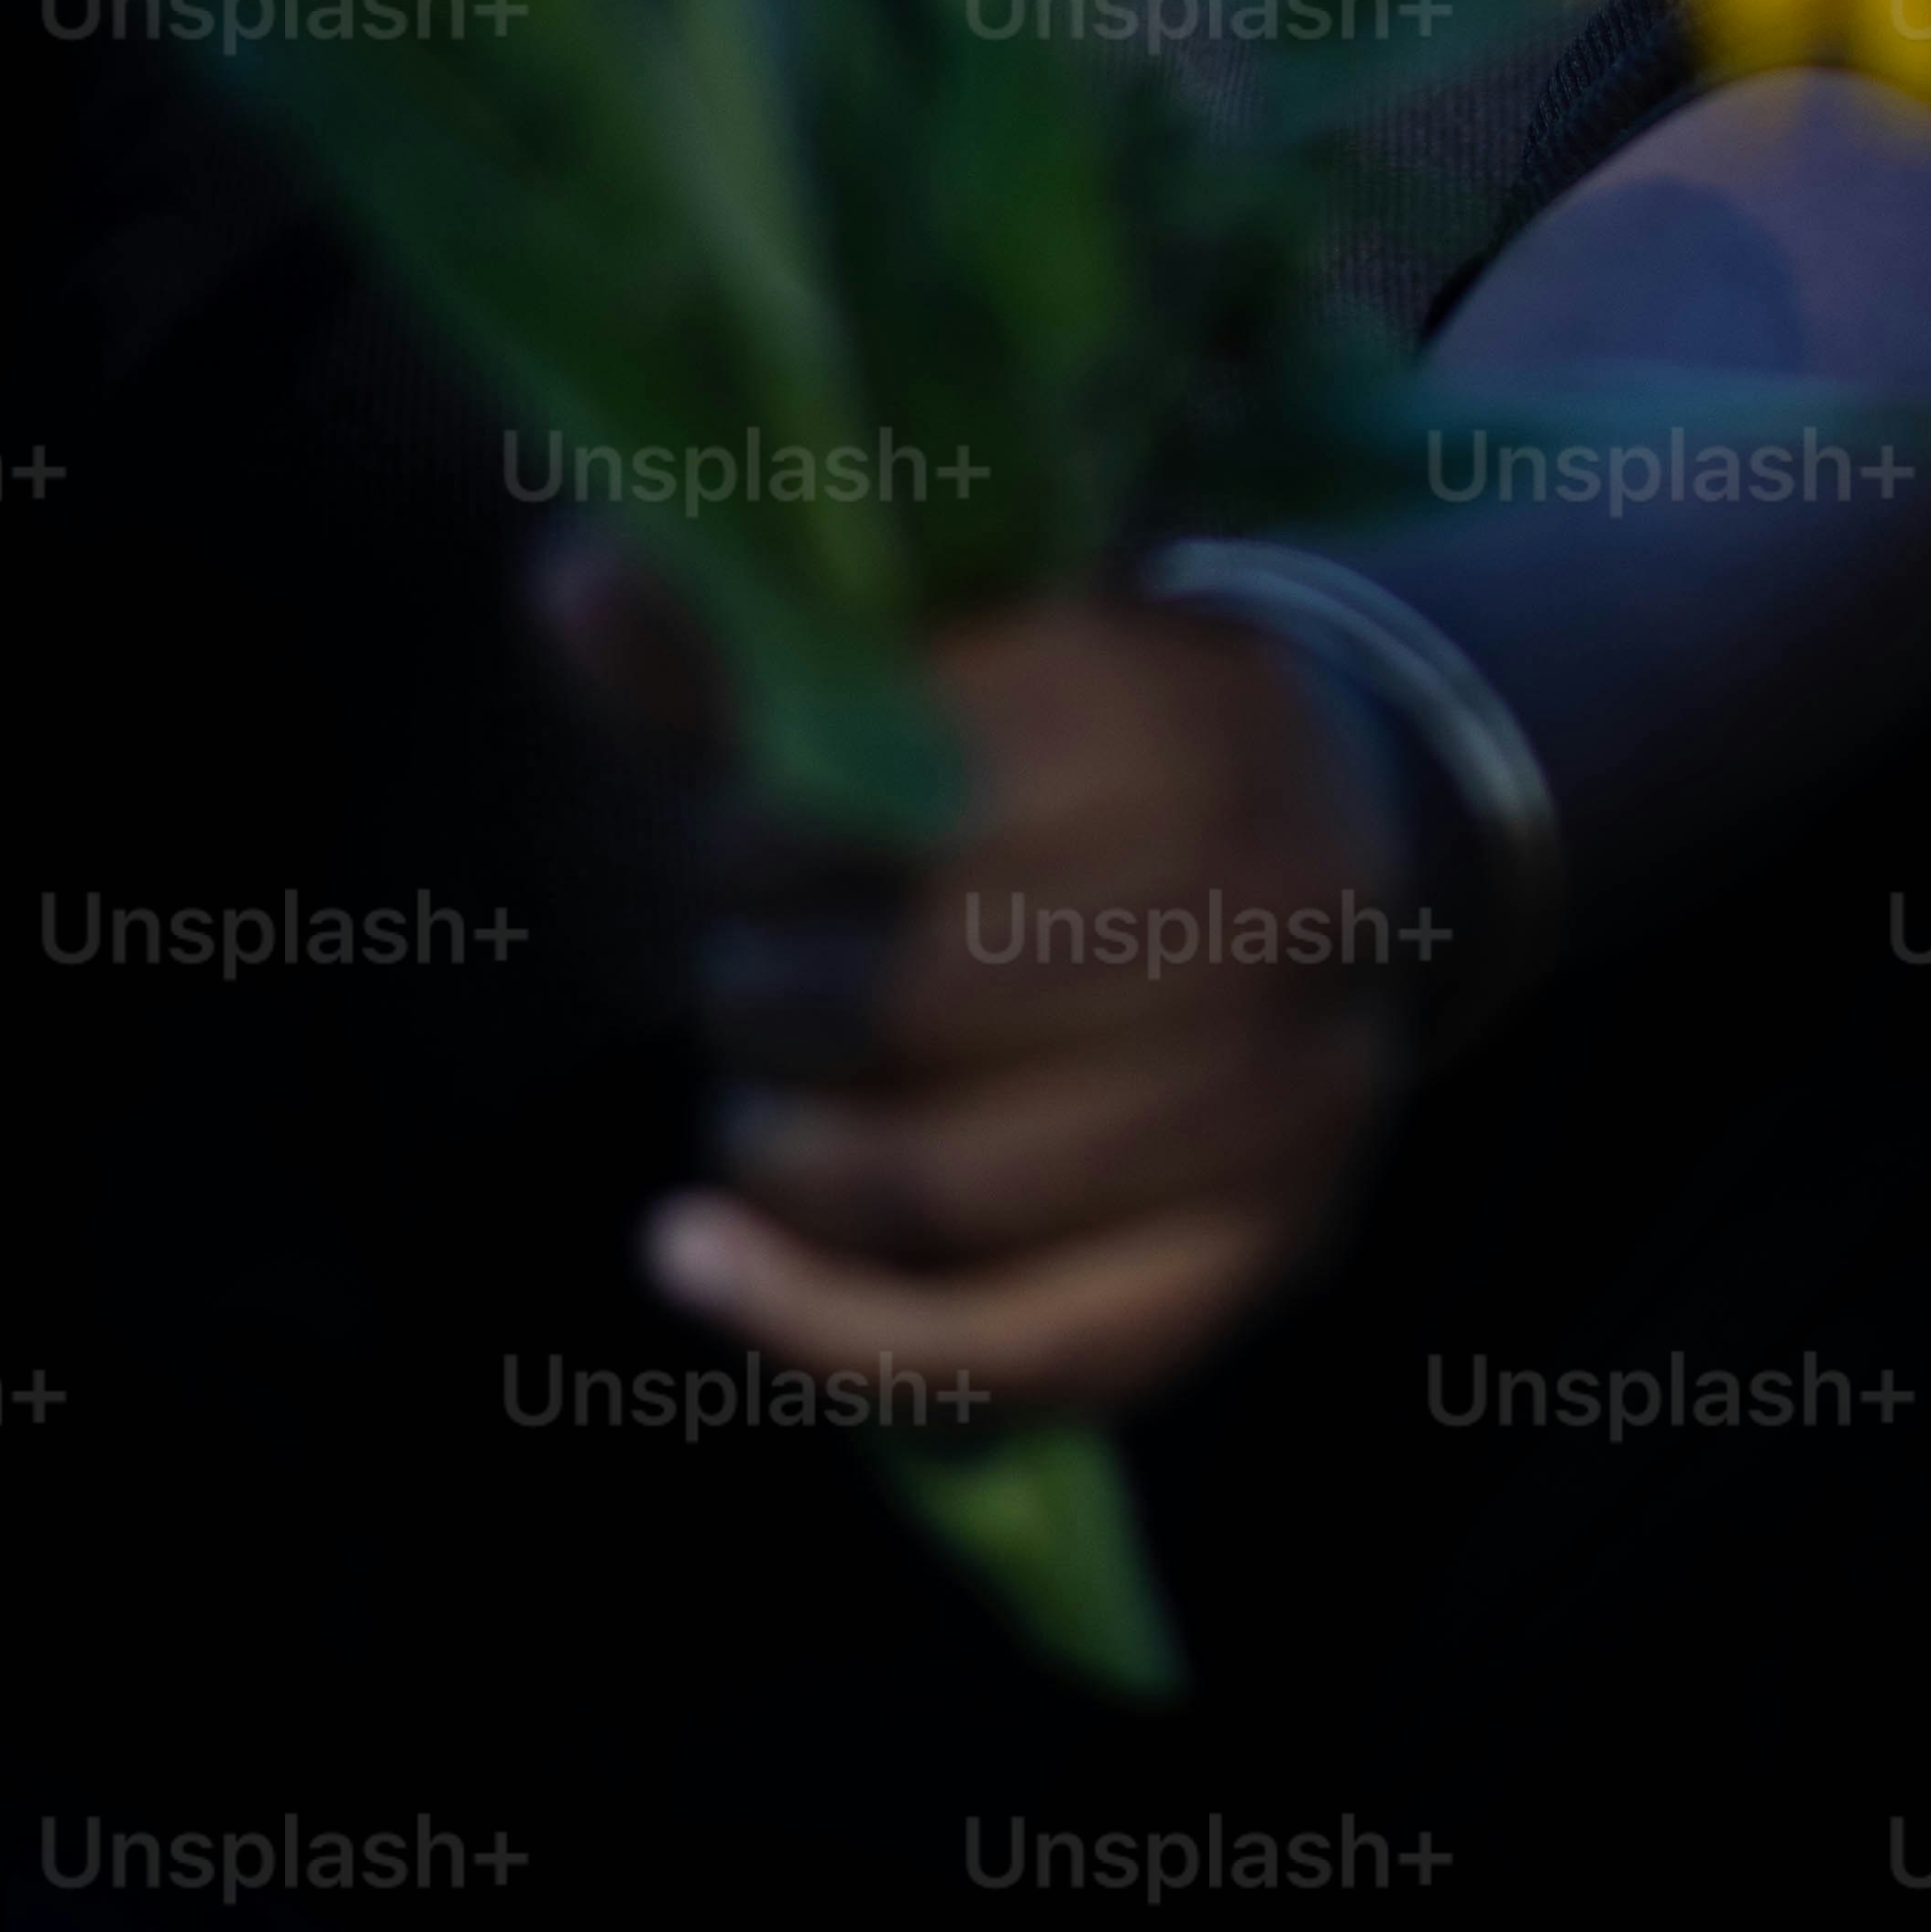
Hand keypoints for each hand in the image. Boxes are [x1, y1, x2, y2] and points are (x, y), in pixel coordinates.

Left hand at [534, 554, 1423, 1415]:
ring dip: (786, 1159)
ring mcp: (1281, 1095)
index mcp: (1169, 708)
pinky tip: (693, 1264)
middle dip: (767, 997)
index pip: (883, 807)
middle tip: (755, 972)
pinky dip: (824, 1328)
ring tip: (759, 1112)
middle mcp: (1257, 901)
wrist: (1354, 847)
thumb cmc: (1080, 742)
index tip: (737, 836)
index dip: (756, 843)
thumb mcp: (937, 655)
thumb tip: (577, 584)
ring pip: (940, 1186)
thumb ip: (757, 644)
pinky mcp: (1269, 1251)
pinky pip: (1015, 1347)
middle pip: (906, 1000)